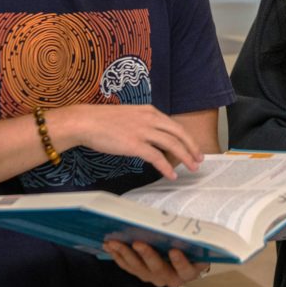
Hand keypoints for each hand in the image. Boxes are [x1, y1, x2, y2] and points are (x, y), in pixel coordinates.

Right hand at [50, 104, 203, 179]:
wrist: (86, 121)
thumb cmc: (102, 120)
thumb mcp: (129, 116)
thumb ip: (143, 123)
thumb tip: (152, 137)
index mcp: (149, 111)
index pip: (174, 125)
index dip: (186, 138)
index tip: (193, 147)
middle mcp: (149, 119)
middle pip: (179, 133)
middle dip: (192, 147)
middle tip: (199, 159)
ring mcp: (143, 131)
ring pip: (172, 144)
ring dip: (185, 157)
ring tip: (191, 168)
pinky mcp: (134, 144)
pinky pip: (157, 157)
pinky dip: (166, 167)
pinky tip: (171, 175)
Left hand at [103, 240, 209, 286]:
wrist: (183, 256)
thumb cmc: (188, 243)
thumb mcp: (191, 239)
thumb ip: (186, 233)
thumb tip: (176, 217)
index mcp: (188, 271)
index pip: (185, 269)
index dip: (180, 262)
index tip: (173, 250)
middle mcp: (171, 278)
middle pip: (158, 269)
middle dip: (147, 255)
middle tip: (137, 243)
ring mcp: (154, 277)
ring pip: (139, 269)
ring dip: (126, 254)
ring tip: (114, 242)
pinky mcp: (141, 274)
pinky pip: (129, 267)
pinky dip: (118, 256)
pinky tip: (110, 246)